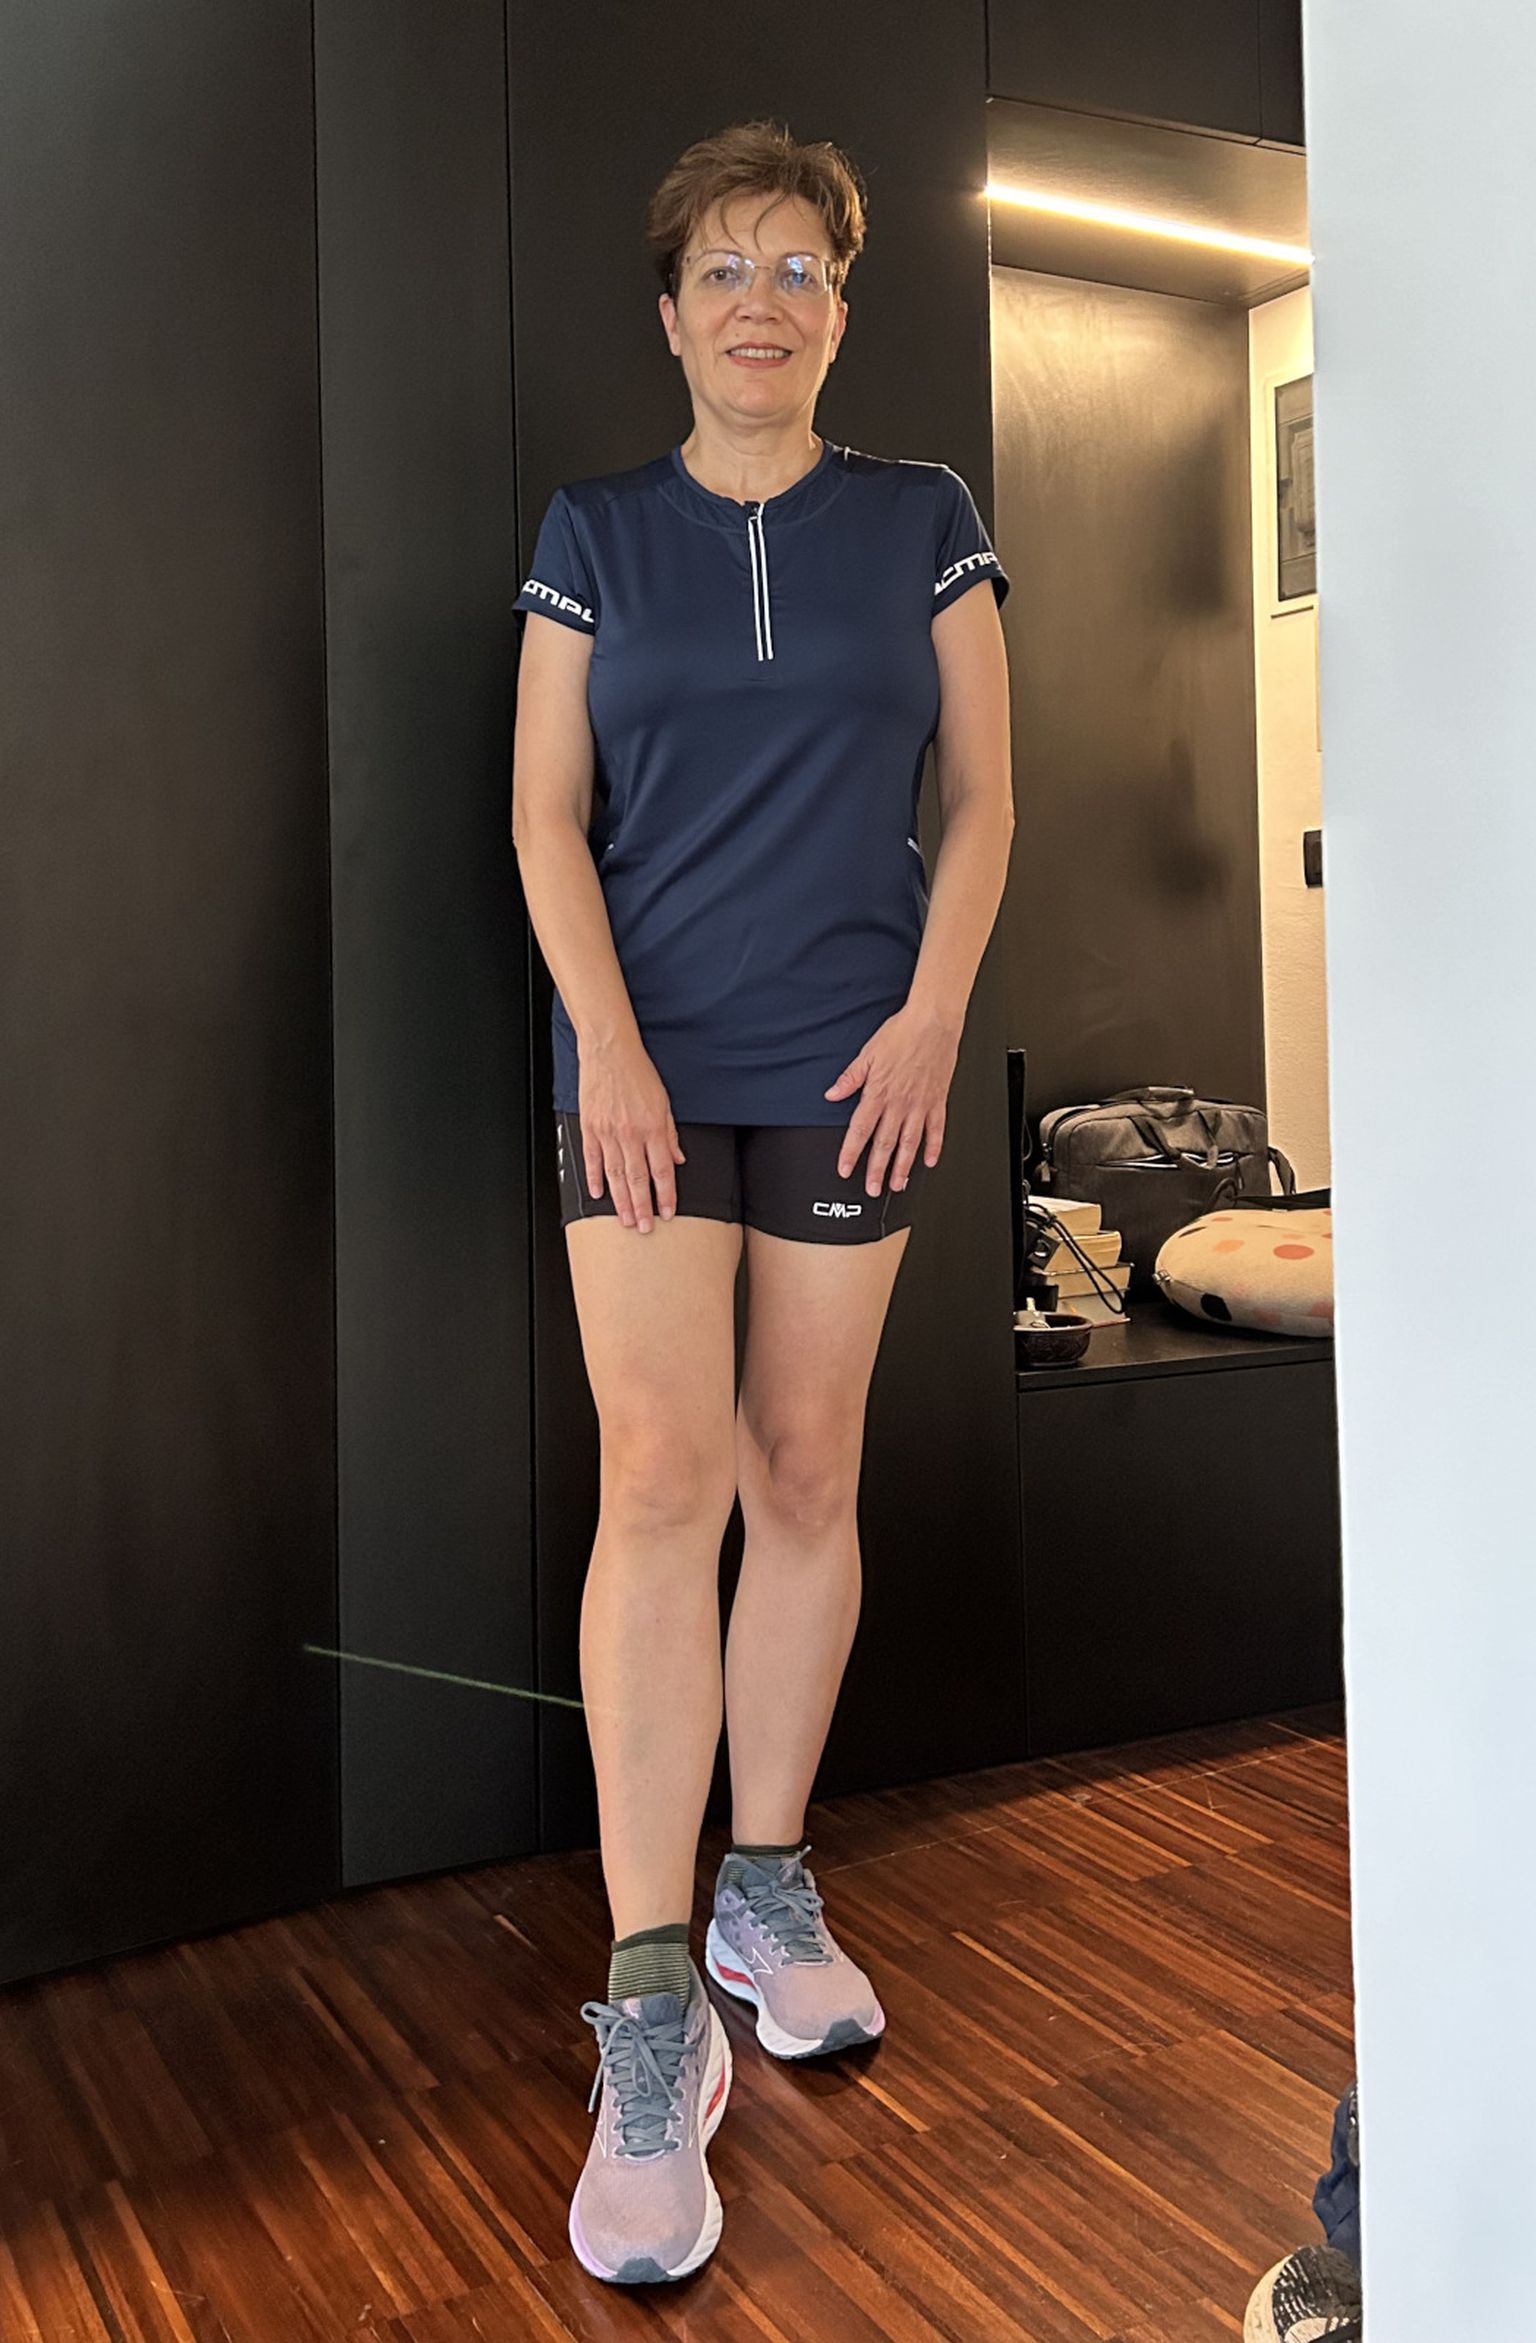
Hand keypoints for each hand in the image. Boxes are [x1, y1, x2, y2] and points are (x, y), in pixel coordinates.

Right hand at [577, 1037, 684, 1232]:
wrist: (610, 1051)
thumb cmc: (638, 1072)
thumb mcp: (664, 1101)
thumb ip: (670, 1133)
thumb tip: (677, 1158)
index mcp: (652, 1127)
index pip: (661, 1170)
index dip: (665, 1195)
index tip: (668, 1212)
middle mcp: (630, 1133)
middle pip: (638, 1179)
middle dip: (642, 1207)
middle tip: (644, 1228)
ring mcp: (607, 1132)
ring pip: (614, 1175)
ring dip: (621, 1200)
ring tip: (624, 1219)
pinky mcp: (590, 1127)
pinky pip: (592, 1159)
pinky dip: (594, 1178)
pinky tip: (598, 1194)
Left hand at [823, 1002, 958, 1194]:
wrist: (933, 1022)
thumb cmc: (902, 1033)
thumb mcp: (868, 1054)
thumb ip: (850, 1078)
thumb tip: (832, 1094)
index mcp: (878, 1093)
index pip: (860, 1130)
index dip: (850, 1152)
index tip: (844, 1169)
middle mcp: (900, 1103)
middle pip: (884, 1144)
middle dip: (876, 1170)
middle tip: (872, 1189)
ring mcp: (920, 1104)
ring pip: (910, 1143)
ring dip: (903, 1166)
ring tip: (897, 1184)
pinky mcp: (938, 1100)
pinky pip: (936, 1129)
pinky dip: (934, 1147)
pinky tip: (929, 1161)